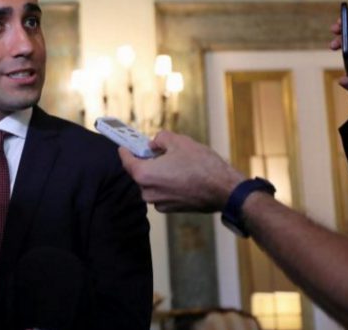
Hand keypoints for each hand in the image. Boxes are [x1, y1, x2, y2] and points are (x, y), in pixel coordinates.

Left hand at [118, 131, 244, 212]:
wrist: (224, 190)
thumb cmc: (202, 166)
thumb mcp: (179, 141)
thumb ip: (160, 139)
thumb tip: (154, 144)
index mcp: (144, 175)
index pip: (127, 162)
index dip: (125, 152)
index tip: (123, 147)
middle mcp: (148, 192)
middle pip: (140, 173)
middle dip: (146, 162)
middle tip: (155, 151)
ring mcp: (160, 203)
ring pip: (152, 183)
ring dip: (158, 173)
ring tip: (173, 162)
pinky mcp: (172, 208)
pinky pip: (163, 192)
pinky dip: (167, 183)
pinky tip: (181, 175)